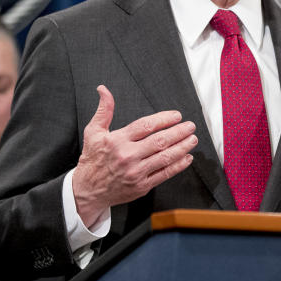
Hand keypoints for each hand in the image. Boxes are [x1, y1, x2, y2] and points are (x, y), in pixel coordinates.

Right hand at [73, 85, 197, 223]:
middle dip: (178, 132)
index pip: (146, 126)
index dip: (164, 119)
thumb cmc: (92, 160)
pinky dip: (178, 166)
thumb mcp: (93, 132)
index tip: (176, 116)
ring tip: (192, 139)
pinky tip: (186, 158)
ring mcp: (136, 172)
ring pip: (165, 157)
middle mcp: (128, 156)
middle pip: (159, 141)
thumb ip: (104, 110)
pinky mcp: (142, 185)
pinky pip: (164, 174)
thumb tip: (103, 90)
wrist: (88, 190)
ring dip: (182, 147)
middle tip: (190, 126)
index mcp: (118, 140)